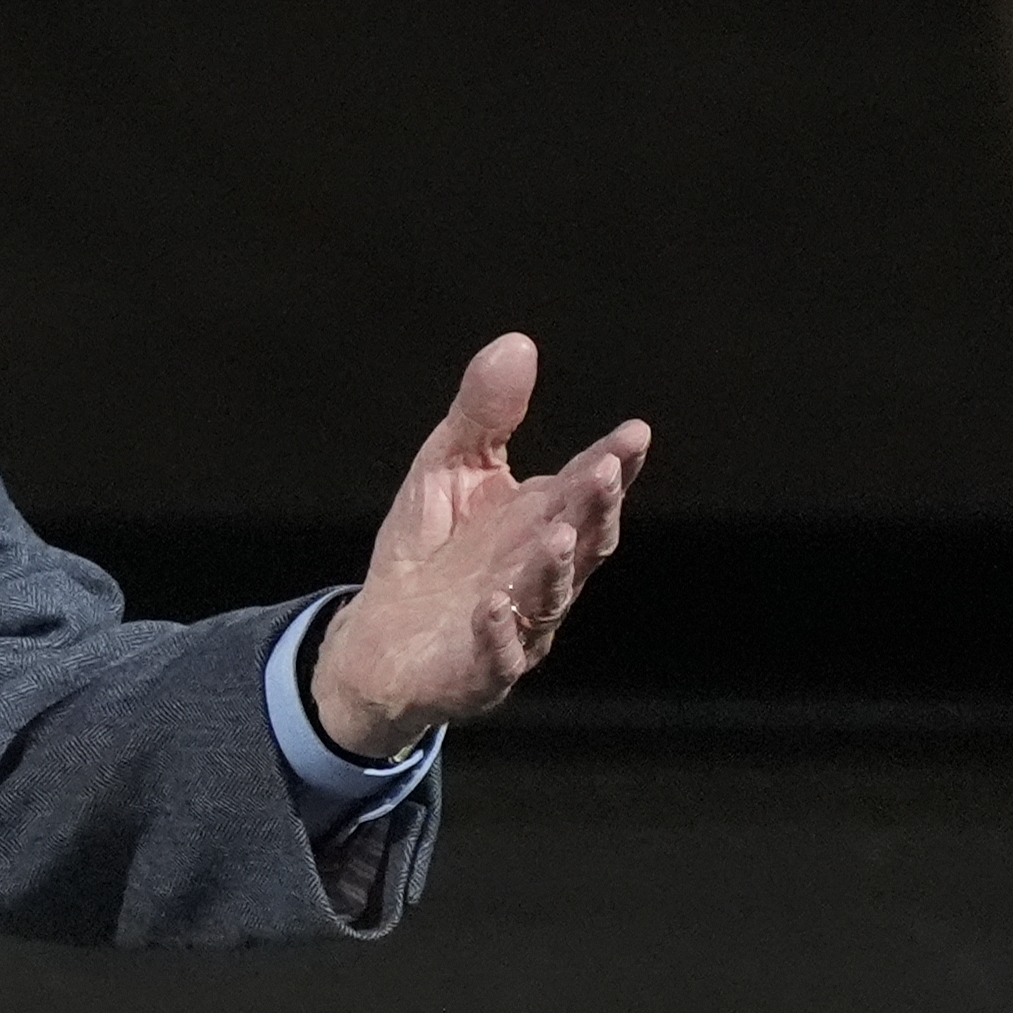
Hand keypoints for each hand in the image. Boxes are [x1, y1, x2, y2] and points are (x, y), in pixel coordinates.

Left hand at [308, 333, 649, 760]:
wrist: (380, 637)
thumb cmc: (430, 549)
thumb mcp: (448, 468)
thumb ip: (484, 415)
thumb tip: (518, 342)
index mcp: (543, 522)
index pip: (586, 490)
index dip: (613, 464)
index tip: (633, 434)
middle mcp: (543, 574)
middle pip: (582, 540)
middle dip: (595, 507)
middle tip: (604, 469)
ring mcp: (519, 625)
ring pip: (549, 597)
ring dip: (556, 567)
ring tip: (557, 533)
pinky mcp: (479, 669)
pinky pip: (495, 655)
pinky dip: (498, 633)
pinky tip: (492, 607)